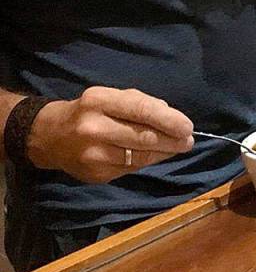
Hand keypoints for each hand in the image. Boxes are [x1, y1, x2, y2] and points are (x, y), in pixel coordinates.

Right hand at [27, 87, 193, 183]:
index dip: (169, 120)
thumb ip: (140, 104)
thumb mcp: (111, 97)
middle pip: (144, 138)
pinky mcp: (95, 175)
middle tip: (188, 141)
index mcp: (99, 101)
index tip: (188, 127)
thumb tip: (173, 119)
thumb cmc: (91, 111)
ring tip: (178, 147)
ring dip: (164, 153)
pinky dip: (147, 162)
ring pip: (140, 157)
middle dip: (172, 140)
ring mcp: (93, 155)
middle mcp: (94, 128)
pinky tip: (155, 156)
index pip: (142, 111)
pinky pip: (130, 169)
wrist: (51, 136)